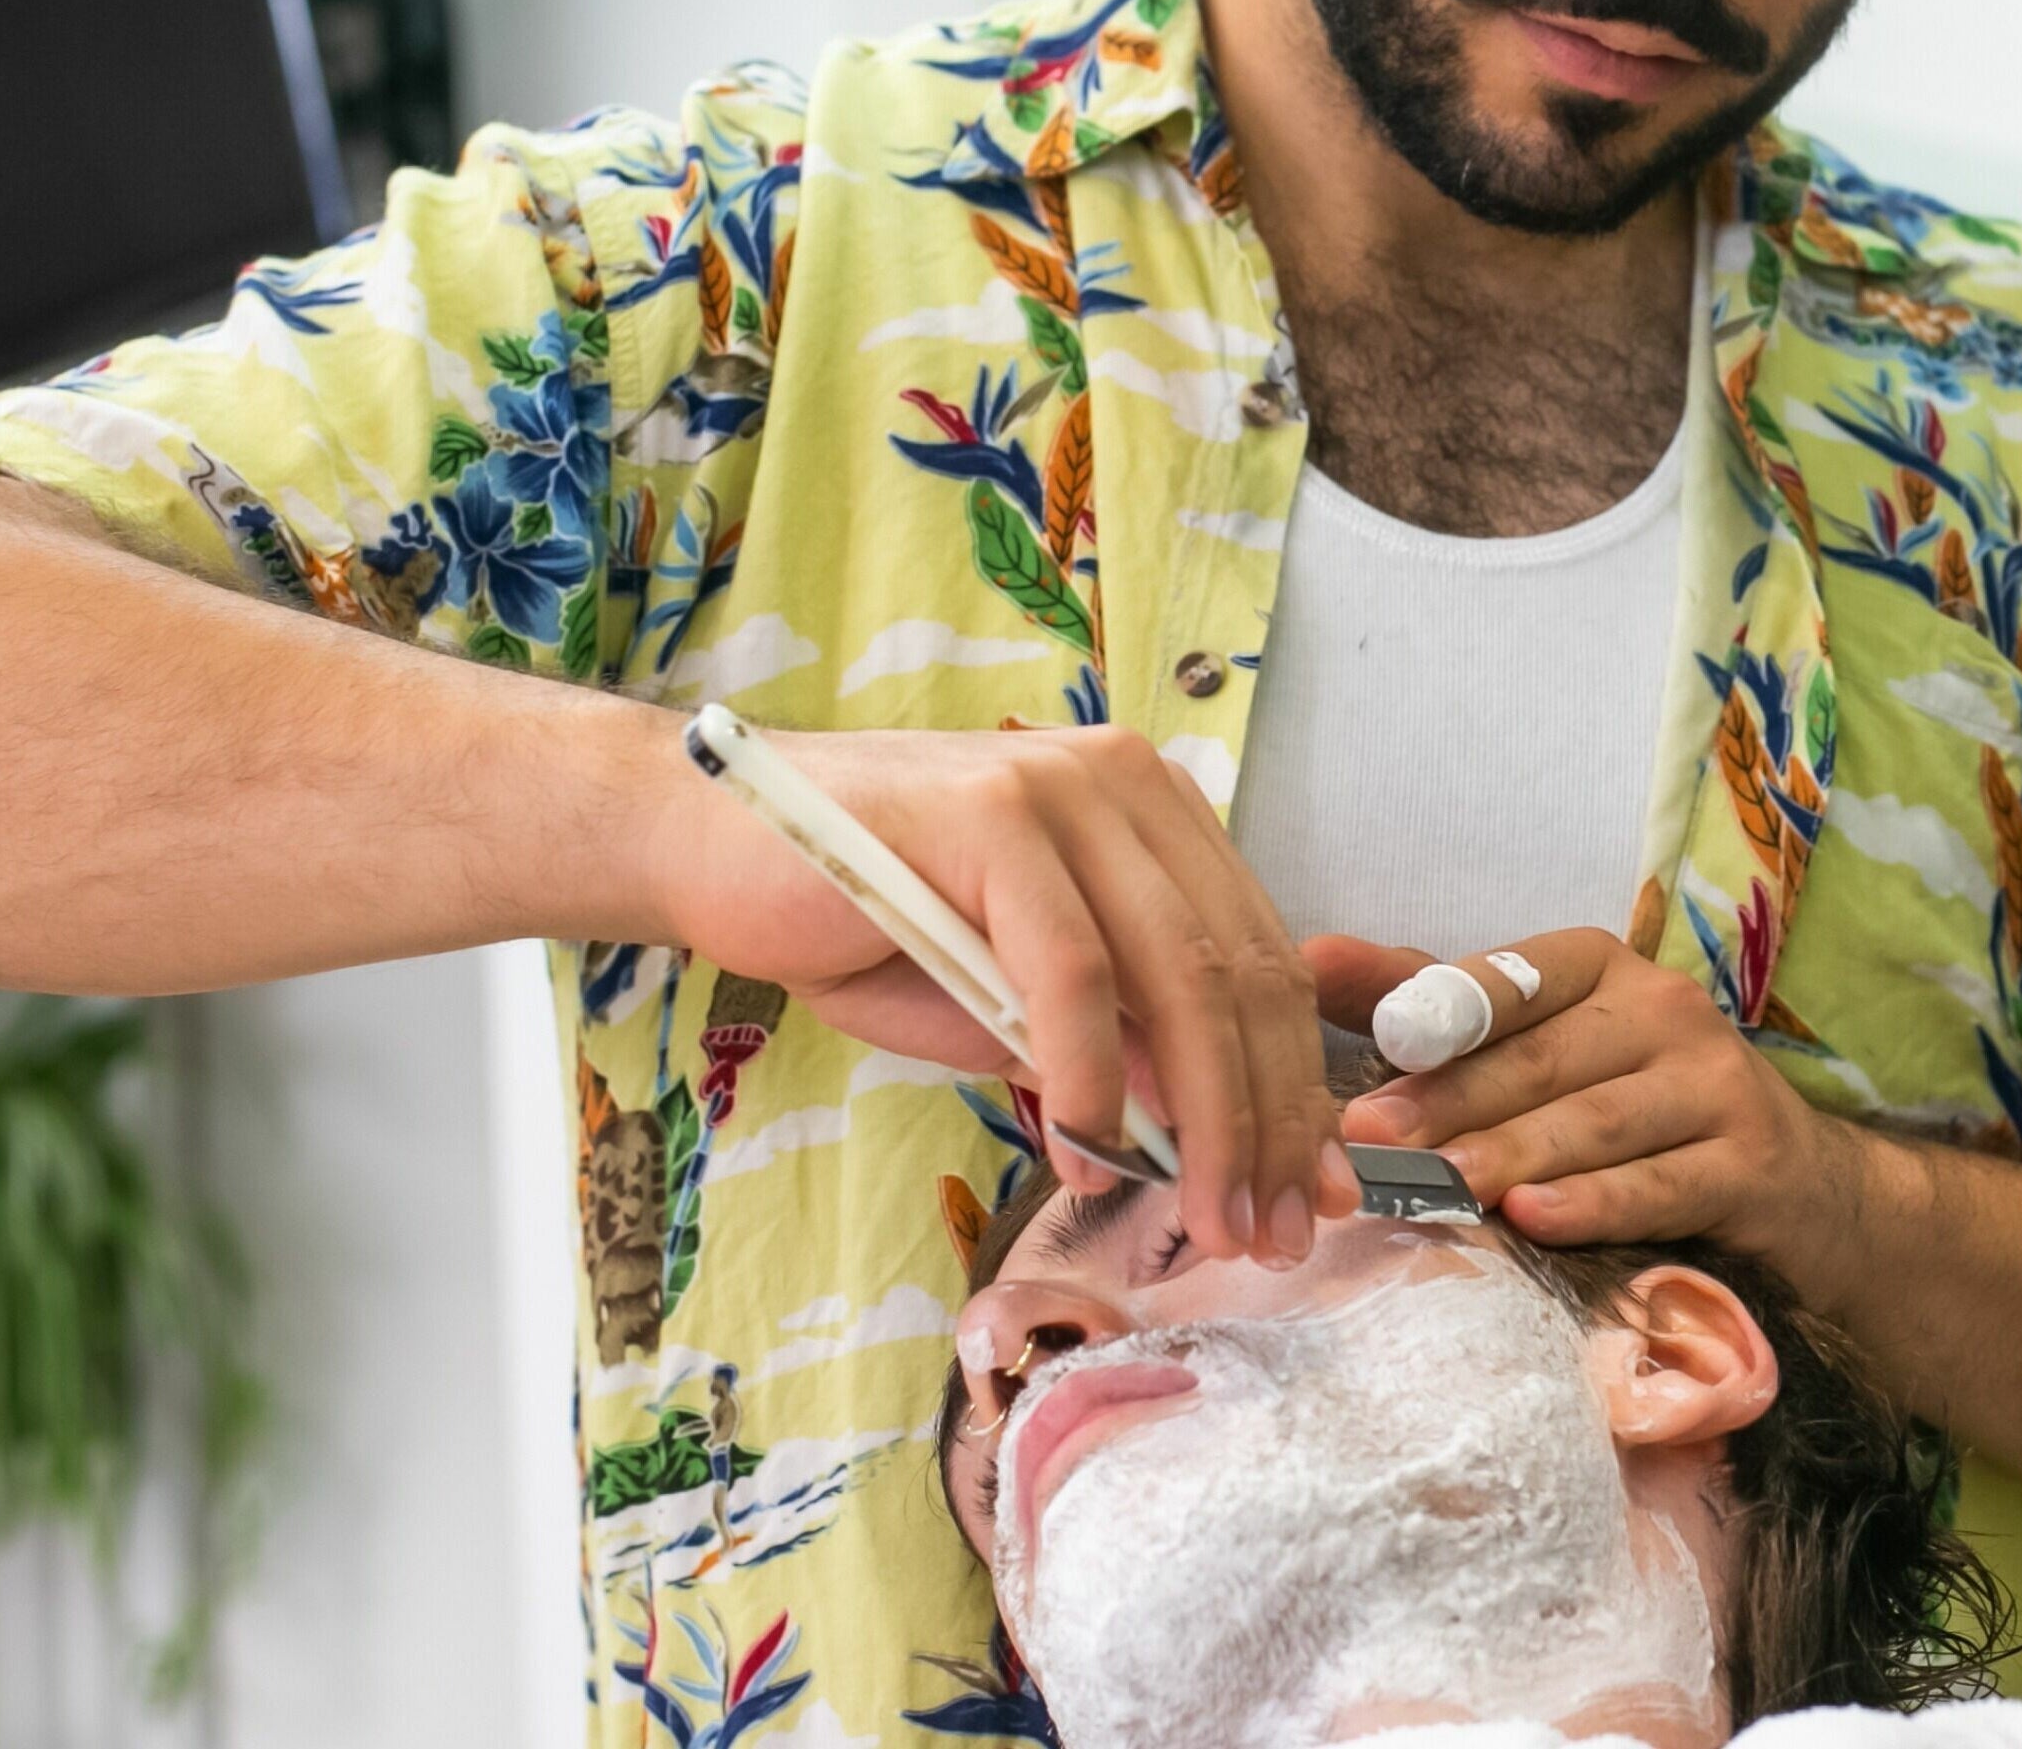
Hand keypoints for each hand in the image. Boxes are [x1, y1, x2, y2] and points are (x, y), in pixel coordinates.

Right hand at [638, 716, 1351, 1265]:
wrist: (709, 845)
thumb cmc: (863, 924)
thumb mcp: (1015, 1005)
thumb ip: (1114, 1050)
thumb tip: (1207, 1146)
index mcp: (1156, 816)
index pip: (1264, 964)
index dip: (1299, 1089)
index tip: (1312, 1197)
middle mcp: (1129, 787)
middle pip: (1243, 973)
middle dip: (1270, 1121)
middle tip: (1269, 1234)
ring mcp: (1062, 789)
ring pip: (1179, 975)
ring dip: (1204, 1117)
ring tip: (1205, 1216)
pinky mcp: (992, 815)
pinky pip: (1074, 971)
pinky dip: (1094, 1074)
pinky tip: (1091, 1152)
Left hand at [1307, 927, 1857, 1263]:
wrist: (1795, 1188)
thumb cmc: (1636, 1109)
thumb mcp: (1547, 1046)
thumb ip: (1434, 1007)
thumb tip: (1309, 959)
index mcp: (1601, 969)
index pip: (1515, 979)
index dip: (1442, 1009)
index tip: (1374, 1047)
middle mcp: (1665, 1010)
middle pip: (1545, 1055)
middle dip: (1453, 1098)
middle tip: (1370, 1137)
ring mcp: (1716, 1086)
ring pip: (1599, 1119)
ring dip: (1514, 1150)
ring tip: (1441, 1183)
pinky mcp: (1751, 1165)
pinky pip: (1664, 1183)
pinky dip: (1598, 1201)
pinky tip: (1537, 1218)